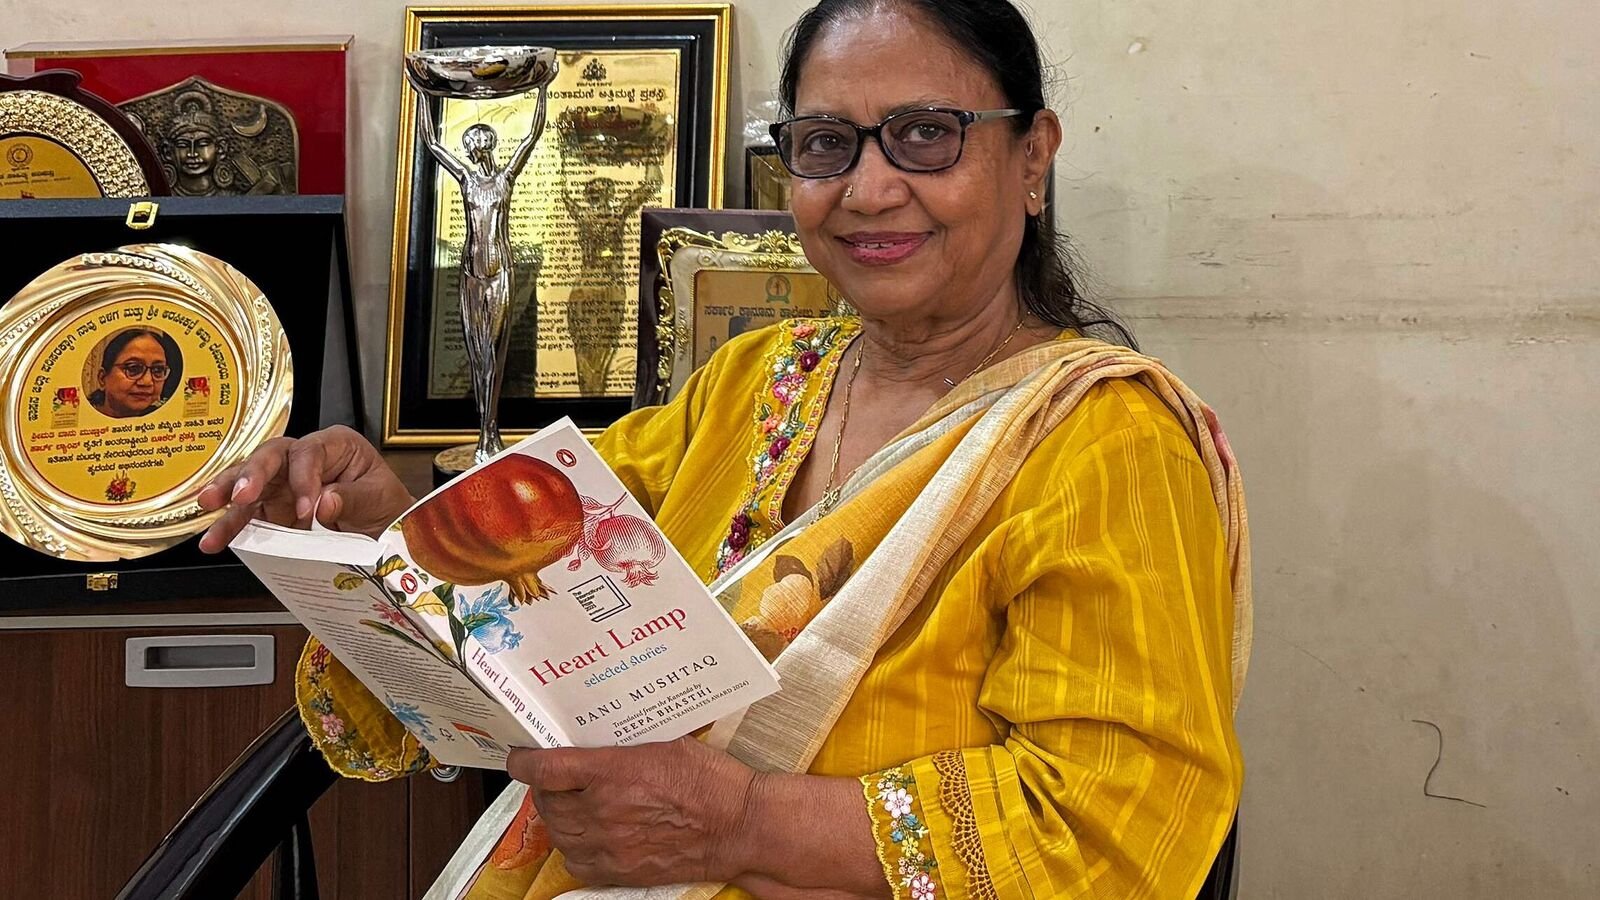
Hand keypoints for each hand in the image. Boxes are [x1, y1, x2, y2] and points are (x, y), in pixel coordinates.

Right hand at [196, 425, 415, 551]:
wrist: (385, 530)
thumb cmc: (385, 504)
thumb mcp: (379, 498)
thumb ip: (352, 498)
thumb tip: (324, 503)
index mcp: (335, 445)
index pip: (309, 453)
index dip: (304, 479)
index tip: (307, 510)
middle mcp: (304, 459)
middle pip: (270, 457)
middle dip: (251, 475)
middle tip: (239, 495)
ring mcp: (285, 482)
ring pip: (251, 482)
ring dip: (228, 497)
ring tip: (208, 509)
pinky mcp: (274, 507)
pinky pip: (249, 512)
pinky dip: (232, 525)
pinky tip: (216, 538)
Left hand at [508, 736, 756, 886]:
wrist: (739, 827)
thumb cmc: (711, 782)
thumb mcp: (667, 743)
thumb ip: (625, 742)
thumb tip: (598, 734)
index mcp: (614, 772)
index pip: (547, 768)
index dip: (524, 761)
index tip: (521, 756)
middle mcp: (604, 811)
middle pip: (546, 800)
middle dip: (544, 786)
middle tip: (554, 776)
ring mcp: (609, 845)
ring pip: (557, 832)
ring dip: (556, 816)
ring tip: (569, 803)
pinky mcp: (619, 871)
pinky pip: (575, 861)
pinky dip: (572, 846)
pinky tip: (586, 833)